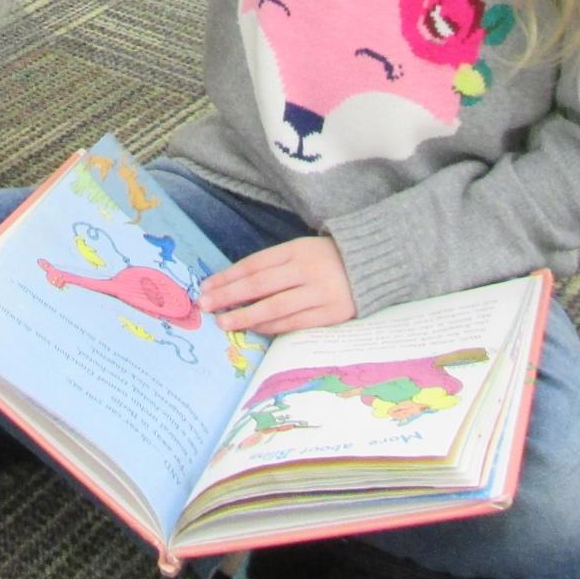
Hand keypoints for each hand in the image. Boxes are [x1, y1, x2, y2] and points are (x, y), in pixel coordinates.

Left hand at [198, 236, 355, 335]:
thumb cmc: (327, 258)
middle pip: (259, 285)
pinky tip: (253, 328)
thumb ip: (273, 266)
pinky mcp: (332, 314)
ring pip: (274, 308)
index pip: (253, 265)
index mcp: (296, 249)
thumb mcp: (301, 250)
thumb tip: (234, 285)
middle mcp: (307, 269)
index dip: (228, 277)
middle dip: (228, 296)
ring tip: (224, 322)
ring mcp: (320, 293)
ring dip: (245, 316)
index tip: (206, 286)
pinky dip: (271, 327)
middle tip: (205, 305)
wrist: (374, 265)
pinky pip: (294, 323)